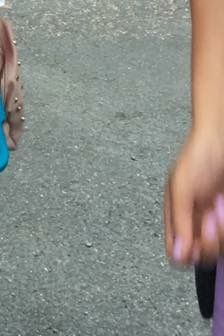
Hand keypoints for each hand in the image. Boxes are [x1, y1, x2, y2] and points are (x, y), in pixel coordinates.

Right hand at [165, 127, 223, 265]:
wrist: (221, 139)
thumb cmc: (198, 156)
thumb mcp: (181, 185)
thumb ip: (178, 219)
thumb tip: (176, 254)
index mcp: (176, 216)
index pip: (177, 253)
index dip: (188, 251)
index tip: (196, 234)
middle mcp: (194, 223)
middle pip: (201, 255)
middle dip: (209, 238)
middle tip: (210, 216)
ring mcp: (213, 222)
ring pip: (218, 248)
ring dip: (222, 230)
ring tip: (220, 205)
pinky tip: (223, 206)